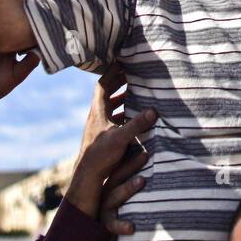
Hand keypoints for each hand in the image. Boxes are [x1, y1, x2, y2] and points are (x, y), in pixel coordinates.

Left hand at [65, 68, 156, 232]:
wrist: (87, 178)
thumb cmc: (100, 156)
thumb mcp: (120, 138)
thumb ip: (136, 124)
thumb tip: (154, 110)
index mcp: (97, 112)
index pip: (102, 85)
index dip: (112, 72)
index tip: (121, 62)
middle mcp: (96, 117)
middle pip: (106, 94)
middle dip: (118, 82)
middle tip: (131, 74)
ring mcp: (98, 128)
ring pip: (109, 107)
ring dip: (121, 99)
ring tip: (134, 94)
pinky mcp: (102, 139)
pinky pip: (113, 120)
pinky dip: (122, 114)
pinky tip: (132, 119)